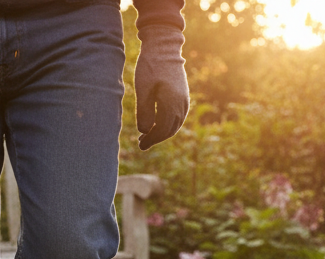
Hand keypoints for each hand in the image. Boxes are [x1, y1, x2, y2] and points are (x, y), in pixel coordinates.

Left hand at [134, 25, 189, 150]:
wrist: (164, 46)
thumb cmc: (150, 66)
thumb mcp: (143, 89)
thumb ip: (144, 112)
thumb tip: (145, 131)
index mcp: (172, 104)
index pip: (162, 130)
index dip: (151, 140)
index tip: (140, 145)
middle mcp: (181, 105)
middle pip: (169, 130)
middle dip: (156, 138)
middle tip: (142, 143)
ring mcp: (184, 100)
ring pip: (175, 124)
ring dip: (162, 132)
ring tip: (148, 135)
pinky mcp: (183, 96)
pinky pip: (178, 116)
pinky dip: (168, 124)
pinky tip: (158, 124)